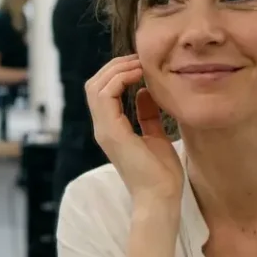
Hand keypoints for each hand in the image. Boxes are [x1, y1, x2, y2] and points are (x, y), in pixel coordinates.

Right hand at [85, 55, 183, 206]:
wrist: (161, 197)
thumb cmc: (162, 174)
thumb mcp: (156, 136)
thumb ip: (147, 114)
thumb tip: (145, 92)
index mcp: (111, 129)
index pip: (102, 91)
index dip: (118, 73)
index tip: (141, 65)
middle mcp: (102, 128)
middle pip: (94, 85)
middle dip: (114, 66)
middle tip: (138, 59)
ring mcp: (104, 130)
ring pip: (96, 86)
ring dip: (117, 70)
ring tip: (139, 65)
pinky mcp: (111, 132)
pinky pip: (106, 96)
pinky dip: (121, 80)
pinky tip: (140, 77)